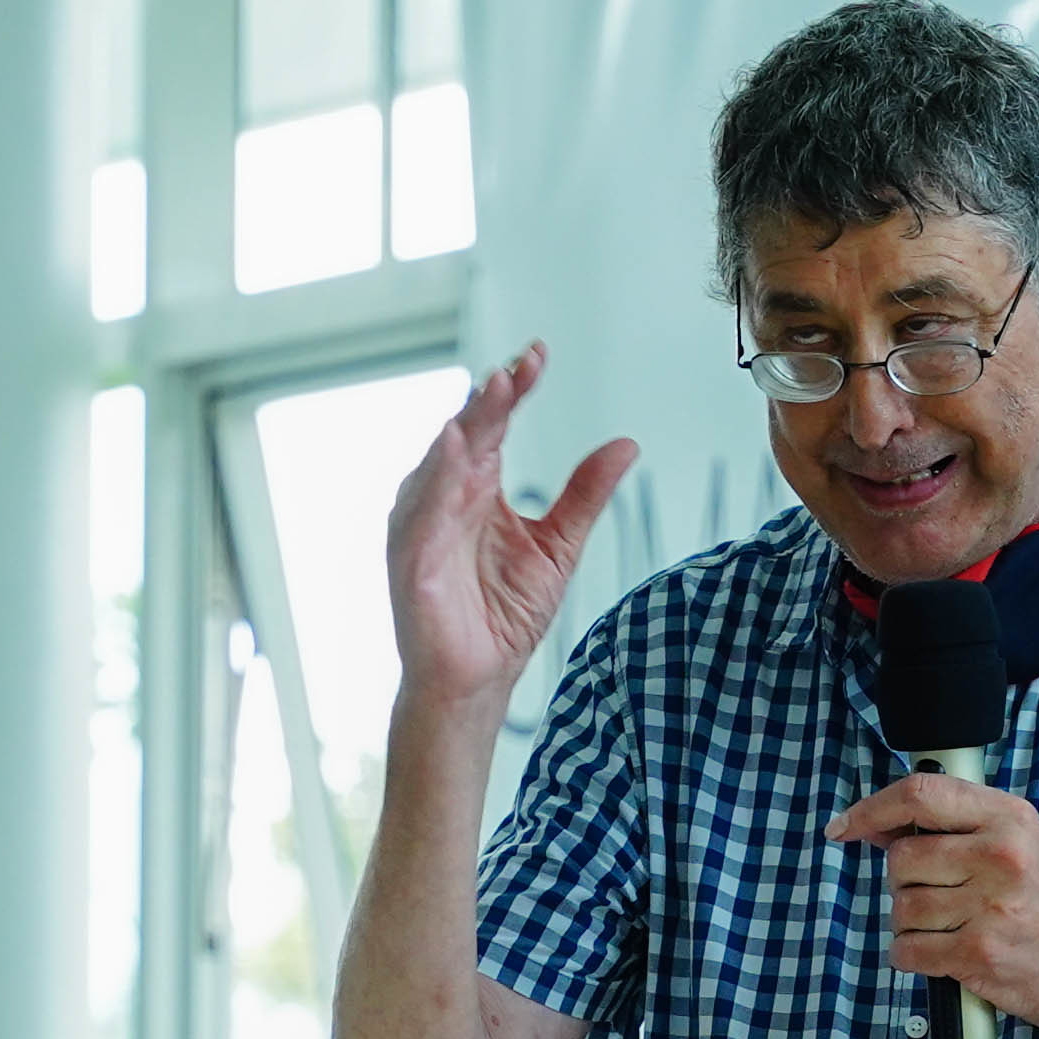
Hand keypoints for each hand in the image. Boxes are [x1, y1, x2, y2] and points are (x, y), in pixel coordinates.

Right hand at [386, 342, 638, 721]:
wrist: (476, 682)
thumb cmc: (503, 617)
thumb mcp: (559, 545)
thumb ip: (585, 494)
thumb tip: (627, 444)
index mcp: (476, 488)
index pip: (494, 425)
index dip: (514, 389)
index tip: (539, 356)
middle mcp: (443, 496)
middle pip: (469, 432)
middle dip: (494, 396)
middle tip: (521, 365)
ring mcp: (422, 524)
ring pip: (443, 461)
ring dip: (467, 424)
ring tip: (494, 388)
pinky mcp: (411, 558)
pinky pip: (423, 511)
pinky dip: (437, 478)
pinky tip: (454, 446)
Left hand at [824, 767, 1038, 1038]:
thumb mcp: (1019, 847)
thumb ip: (956, 829)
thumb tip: (877, 827)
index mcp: (1009, 818)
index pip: (921, 794)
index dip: (872, 809)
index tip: (846, 827)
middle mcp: (1001, 855)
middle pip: (902, 858)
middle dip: (905, 883)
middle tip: (941, 898)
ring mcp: (990, 905)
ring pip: (901, 907)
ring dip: (912, 924)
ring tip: (953, 929)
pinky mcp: (979, 952)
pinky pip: (907, 949)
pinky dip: (914, 957)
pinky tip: (945, 955)